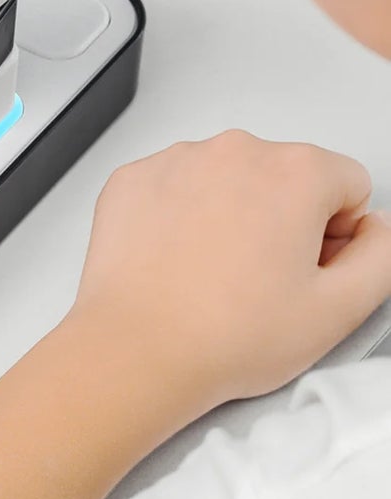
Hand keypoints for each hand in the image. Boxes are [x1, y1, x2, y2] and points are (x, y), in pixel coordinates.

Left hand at [69, 131, 390, 412]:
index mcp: (294, 172)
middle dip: (284, 218)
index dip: (337, 233)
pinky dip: (180, 214)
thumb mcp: (342, 308)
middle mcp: (233, 151)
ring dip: (230, 212)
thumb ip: (381, 256)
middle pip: (285, 175)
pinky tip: (177, 259)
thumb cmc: (227, 334)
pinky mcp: (133, 178)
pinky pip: (175, 184)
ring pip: (227, 178)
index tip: (307, 265)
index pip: (347, 184)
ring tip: (214, 273)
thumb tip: (376, 229)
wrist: (136, 348)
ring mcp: (176, 160)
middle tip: (261, 277)